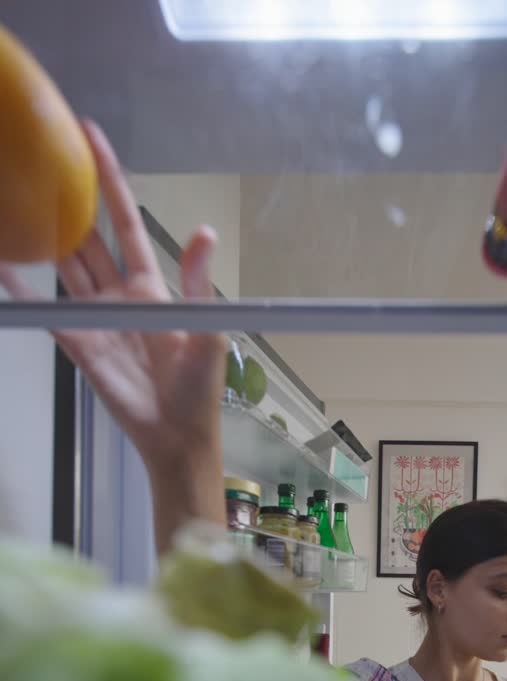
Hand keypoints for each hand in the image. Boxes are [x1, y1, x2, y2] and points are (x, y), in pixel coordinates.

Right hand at [0, 121, 226, 552]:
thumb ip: (199, 282)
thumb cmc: (199, 390)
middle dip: (68, 197)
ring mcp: (97, 319)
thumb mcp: (208, 331)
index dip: (109, 181)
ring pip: (64, 267)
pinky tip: (3, 263)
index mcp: (153, 287)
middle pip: (87, 237)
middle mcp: (121, 295)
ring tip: (16, 199)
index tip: (90, 137)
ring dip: (42, 236)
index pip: (124, 222)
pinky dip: (24, 289)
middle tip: (42, 154)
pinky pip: (48, 312)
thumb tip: (203, 230)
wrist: (177, 438)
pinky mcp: (80, 346)